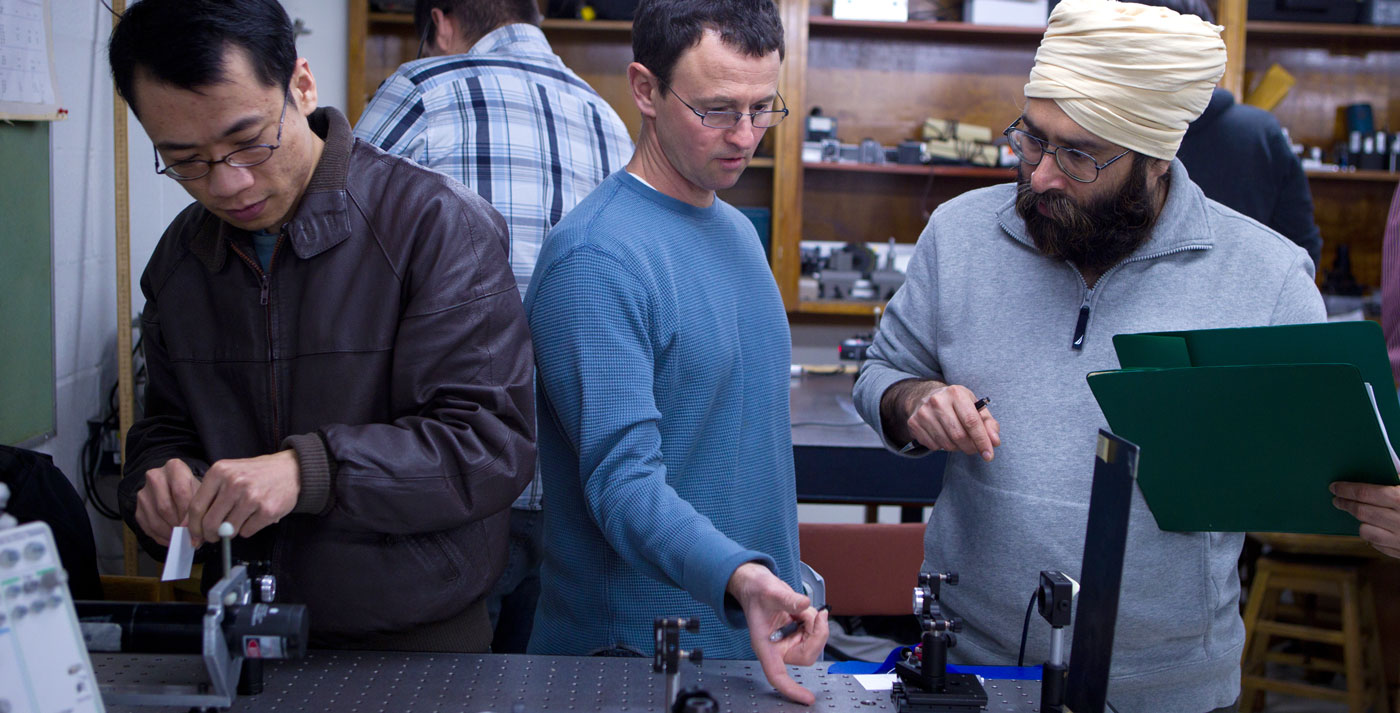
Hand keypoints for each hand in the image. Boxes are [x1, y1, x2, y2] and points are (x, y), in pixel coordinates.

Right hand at [134, 458, 199, 545]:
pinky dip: (161, 537)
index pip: (180, 492)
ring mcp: (143, 492)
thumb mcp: (200, 491)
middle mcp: (155, 476)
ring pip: (155, 520)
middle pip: (165, 507)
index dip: (188, 513)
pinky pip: (147, 527)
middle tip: (189, 536)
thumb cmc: (192, 488)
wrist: (173, 485)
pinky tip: (172, 539)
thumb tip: (197, 533)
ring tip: (182, 539)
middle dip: (178, 525)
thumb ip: (200, 507)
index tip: (196, 527)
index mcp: (174, 467)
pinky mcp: (137, 508)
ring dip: (169, 533)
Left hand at [186, 450, 300, 545]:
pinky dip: (248, 529)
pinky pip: (247, 532)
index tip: (194, 535)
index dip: (193, 526)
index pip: (196, 507)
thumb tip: (188, 525)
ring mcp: (251, 497)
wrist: (291, 470)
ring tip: (239, 520)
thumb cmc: (256, 474)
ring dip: (230, 532)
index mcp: (219, 471)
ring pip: (228, 530)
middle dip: (209, 535)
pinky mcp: (267, 510)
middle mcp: (234, 483)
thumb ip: (208, 495)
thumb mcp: (228, 474)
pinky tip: (254, 517)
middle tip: (213, 536)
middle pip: (210, 522)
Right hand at [727, 562, 829, 704]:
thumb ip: (787, 599)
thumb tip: (804, 603)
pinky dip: (815, 620)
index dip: (791, 689)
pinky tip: (803, 611)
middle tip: (815, 615)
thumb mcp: (770, 591)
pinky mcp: (797, 633)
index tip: (807, 698)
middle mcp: (778, 646)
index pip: (777, 675)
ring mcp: (788, 641)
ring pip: (814, 644)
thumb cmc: (756, 591)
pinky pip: (815, 634)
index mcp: (765, 645)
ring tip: (802, 609)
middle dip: (816, 635)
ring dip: (815, 624)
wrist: (758, 584)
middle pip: (805, 656)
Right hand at [905, 384, 999, 460]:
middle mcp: (938, 401)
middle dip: (971, 447)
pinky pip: (934, 446)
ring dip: (957, 448)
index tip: (989, 454)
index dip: (982, 440)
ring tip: (958, 440)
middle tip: (975, 449)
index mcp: (956, 393)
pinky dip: (943, 447)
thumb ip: (988, 424)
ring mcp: (924, 412)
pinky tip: (944, 436)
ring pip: (946, 443)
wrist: (925, 396)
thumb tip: (995, 441)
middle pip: (959, 435)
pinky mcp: (914, 423)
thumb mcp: (975, 407)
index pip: (972, 421)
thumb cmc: (956, 404)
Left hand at [1331, 481, 1399, 557]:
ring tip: (1359, 513)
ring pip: (1366, 532)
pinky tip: (1374, 528)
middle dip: (1346, 504)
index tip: (1334, 487)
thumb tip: (1368, 477)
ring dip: (1360, 522)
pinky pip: (1379, 546)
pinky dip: (1373, 536)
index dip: (1346, 490)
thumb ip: (1393, 481)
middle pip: (1362, 512)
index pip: (1365, 493)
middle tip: (1336, 500)